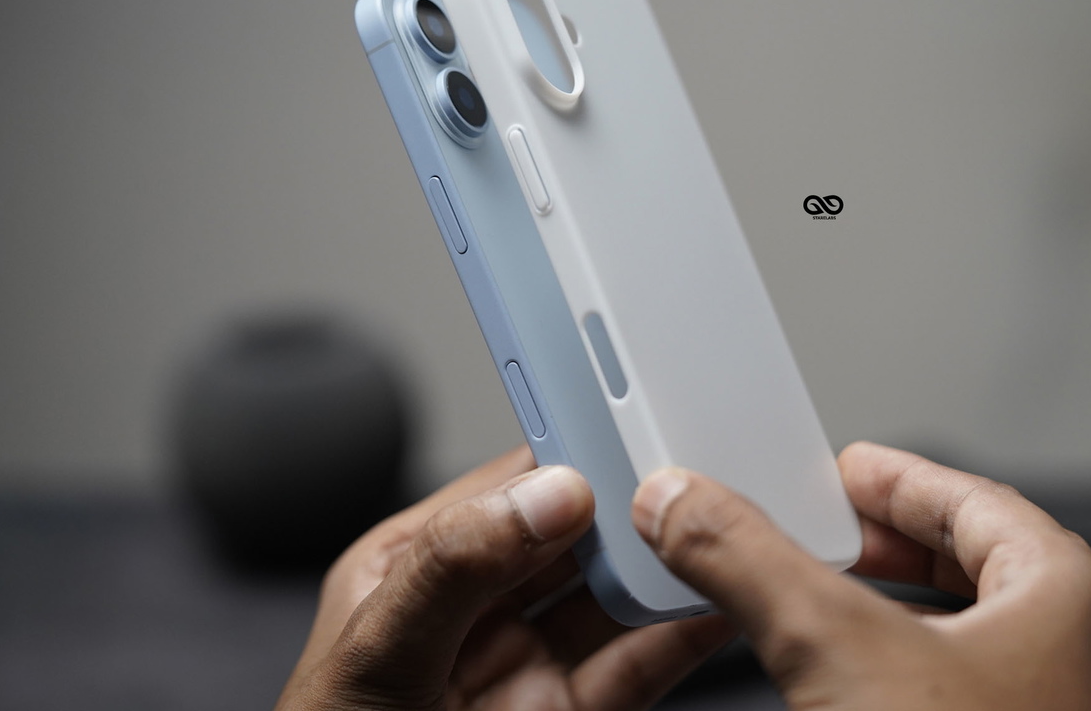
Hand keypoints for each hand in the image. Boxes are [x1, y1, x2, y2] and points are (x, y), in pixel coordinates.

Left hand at [276, 445, 734, 710]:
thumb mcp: (378, 652)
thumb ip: (455, 569)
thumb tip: (544, 497)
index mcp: (417, 565)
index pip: (501, 488)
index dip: (562, 454)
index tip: (620, 424)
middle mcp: (479, 607)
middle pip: (570, 536)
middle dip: (625, 506)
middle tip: (685, 477)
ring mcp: (528, 662)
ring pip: (610, 599)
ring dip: (660, 566)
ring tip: (711, 531)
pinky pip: (636, 666)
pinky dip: (680, 635)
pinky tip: (712, 606)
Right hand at [632, 441, 1090, 709]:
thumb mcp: (836, 651)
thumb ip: (749, 563)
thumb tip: (682, 504)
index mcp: (1063, 599)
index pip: (969, 499)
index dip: (891, 478)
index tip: (840, 470)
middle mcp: (1072, 657)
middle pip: (968, 565)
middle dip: (880, 546)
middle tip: (819, 530)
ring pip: (959, 635)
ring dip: (881, 611)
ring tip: (818, 600)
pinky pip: (947, 693)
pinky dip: (887, 672)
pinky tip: (840, 686)